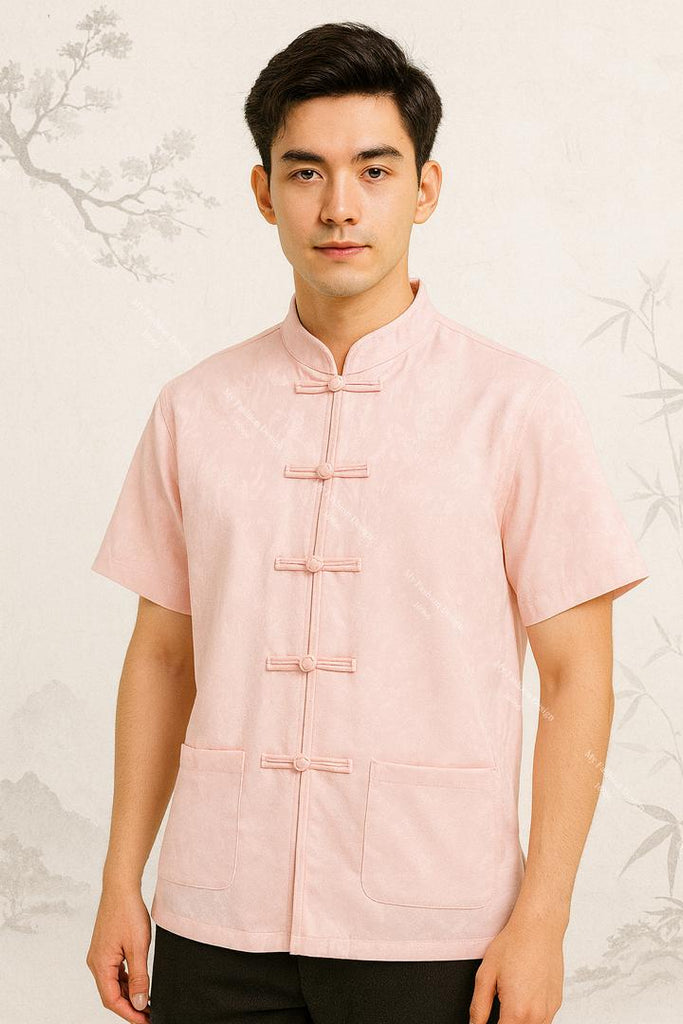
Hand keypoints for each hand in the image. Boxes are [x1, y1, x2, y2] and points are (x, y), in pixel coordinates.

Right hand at [86, 885, 151, 1022]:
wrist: (120, 887)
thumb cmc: (127, 912)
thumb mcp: (138, 947)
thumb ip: (139, 977)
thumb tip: (140, 1003)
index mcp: (100, 965)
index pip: (112, 1000)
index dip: (129, 1013)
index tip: (145, 1020)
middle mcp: (96, 962)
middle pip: (110, 994)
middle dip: (129, 1006)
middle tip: (148, 1014)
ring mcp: (99, 955)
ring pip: (112, 984)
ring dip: (128, 994)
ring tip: (146, 1001)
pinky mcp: (105, 949)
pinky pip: (114, 972)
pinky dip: (125, 980)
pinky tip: (138, 983)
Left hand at [468, 910, 564, 1022]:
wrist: (539, 928)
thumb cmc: (514, 944)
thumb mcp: (486, 974)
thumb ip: (479, 1007)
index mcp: (517, 1011)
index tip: (484, 1023)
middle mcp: (536, 1015)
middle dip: (505, 1023)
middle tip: (499, 1006)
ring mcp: (549, 1010)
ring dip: (518, 1022)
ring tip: (510, 1000)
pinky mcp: (556, 1003)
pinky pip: (543, 1021)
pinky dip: (531, 1017)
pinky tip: (522, 998)